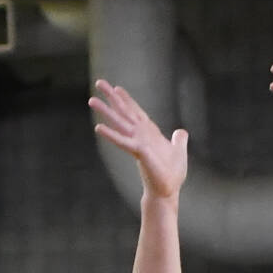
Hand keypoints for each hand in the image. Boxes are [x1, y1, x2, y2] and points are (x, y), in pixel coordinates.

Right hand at [89, 80, 187, 198]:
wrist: (168, 190)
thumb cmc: (171, 174)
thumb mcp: (178, 151)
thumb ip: (178, 140)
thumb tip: (181, 132)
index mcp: (149, 133)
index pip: (136, 112)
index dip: (127, 100)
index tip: (117, 87)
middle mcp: (140, 136)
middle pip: (124, 112)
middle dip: (112, 98)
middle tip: (99, 82)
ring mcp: (137, 143)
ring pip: (119, 123)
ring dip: (106, 111)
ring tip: (91, 100)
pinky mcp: (139, 153)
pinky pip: (123, 142)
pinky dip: (111, 135)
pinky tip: (98, 128)